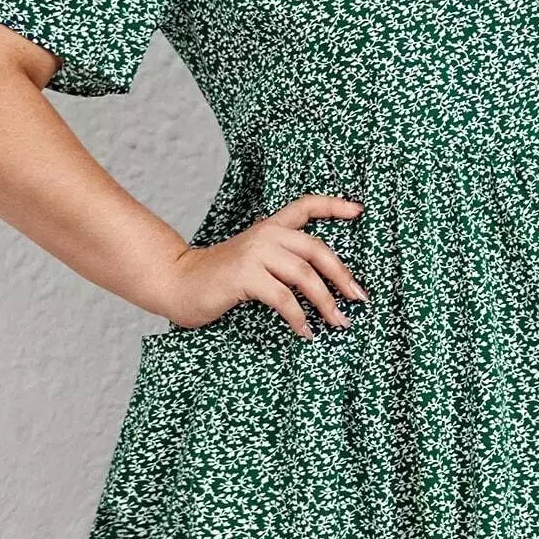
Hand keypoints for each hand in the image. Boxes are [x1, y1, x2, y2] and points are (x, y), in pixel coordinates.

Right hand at [162, 193, 368, 338]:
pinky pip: (283, 298)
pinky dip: (299, 318)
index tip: (359, 211)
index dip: (334, 206)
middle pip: (316, 249)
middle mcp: (266, 235)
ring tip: (339, 322)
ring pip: (304, 276)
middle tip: (359, 298)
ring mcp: (255, 254)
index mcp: (270, 227)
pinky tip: (306, 332)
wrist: (179, 283)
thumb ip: (281, 260)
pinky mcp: (245, 276)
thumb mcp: (253, 259)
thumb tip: (323, 283)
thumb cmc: (220, 278)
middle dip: (342, 275)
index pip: (306, 206)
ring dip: (326, 303)